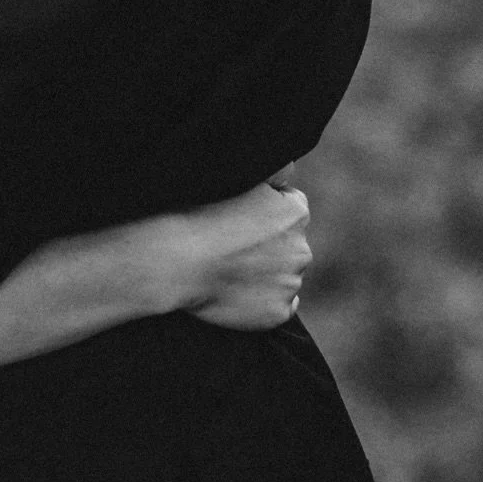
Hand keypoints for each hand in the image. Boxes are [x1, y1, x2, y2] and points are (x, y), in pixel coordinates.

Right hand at [173, 180, 311, 331]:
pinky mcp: (279, 312)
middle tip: (233, 245)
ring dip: (265, 272)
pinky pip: (280, 305)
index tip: (241, 218)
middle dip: (270, 245)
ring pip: (284, 275)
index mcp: (296, 212)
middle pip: (291, 244)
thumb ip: (274, 173)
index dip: (265, 212)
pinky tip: (237, 291)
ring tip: (228, 269)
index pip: (291, 208)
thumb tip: (291, 169)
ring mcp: (291, 283)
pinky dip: (264, 300)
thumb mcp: (239, 177)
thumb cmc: (199, 214)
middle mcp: (302, 248)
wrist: (180, 260)